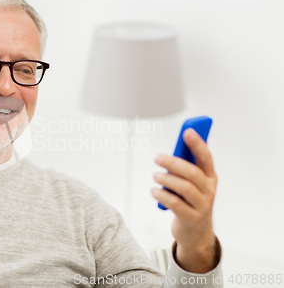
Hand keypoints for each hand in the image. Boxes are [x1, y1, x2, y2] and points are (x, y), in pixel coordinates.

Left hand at [151, 128, 218, 272]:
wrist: (195, 232)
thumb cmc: (189, 200)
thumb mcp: (191, 183)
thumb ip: (185, 167)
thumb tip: (173, 150)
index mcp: (210, 177)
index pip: (206, 157)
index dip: (198, 144)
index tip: (187, 131)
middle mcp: (209, 190)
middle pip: (192, 173)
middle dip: (173, 163)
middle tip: (157, 158)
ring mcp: (202, 205)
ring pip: (184, 188)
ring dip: (166, 179)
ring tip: (155, 175)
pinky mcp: (191, 218)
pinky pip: (175, 203)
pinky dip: (162, 195)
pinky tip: (154, 191)